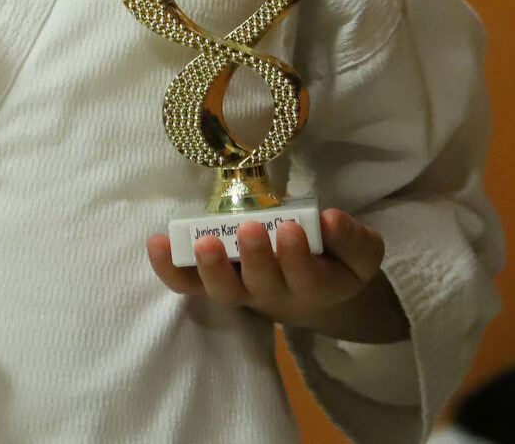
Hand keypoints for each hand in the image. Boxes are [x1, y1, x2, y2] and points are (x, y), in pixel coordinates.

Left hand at [147, 209, 407, 342]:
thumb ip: (352, 239)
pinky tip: (156, 244)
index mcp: (316, 286)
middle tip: (251, 229)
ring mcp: (241, 290)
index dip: (298, 255)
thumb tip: (330, 220)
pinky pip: (188, 284)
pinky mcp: (215, 281)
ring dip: (211, 268)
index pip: (307, 277)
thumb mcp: (358, 252)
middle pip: (262, 286)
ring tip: (204, 242)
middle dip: (256, 258)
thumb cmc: (334, 262)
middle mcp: (274, 294)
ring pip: (223, 291)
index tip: (291, 227)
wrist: (315, 291)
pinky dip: (170, 269)